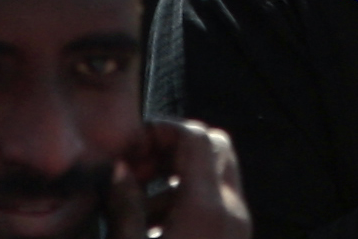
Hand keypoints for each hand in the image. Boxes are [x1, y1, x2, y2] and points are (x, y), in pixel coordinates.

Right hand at [112, 117, 251, 238]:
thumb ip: (125, 206)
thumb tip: (119, 171)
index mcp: (206, 208)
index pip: (197, 136)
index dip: (162, 130)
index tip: (133, 148)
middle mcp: (231, 211)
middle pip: (214, 147)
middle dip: (172, 150)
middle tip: (139, 171)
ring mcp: (238, 228)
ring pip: (215, 176)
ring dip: (177, 177)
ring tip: (139, 205)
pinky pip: (216, 203)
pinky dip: (188, 199)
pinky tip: (154, 226)